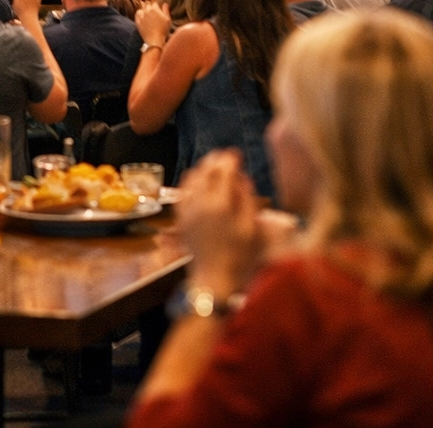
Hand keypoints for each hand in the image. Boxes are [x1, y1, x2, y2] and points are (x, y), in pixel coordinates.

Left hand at [134, 0, 171, 47]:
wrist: (155, 40)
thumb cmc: (163, 30)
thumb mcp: (168, 19)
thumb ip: (165, 10)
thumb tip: (164, 4)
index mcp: (154, 9)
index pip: (154, 2)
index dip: (156, 4)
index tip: (157, 5)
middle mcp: (147, 10)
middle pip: (147, 3)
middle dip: (149, 4)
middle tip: (152, 8)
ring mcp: (141, 16)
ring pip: (141, 8)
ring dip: (144, 8)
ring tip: (146, 11)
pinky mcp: (138, 21)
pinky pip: (137, 14)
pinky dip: (139, 13)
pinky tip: (141, 15)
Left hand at [176, 150, 260, 295]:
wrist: (214, 278)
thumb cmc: (238, 256)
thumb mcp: (250, 227)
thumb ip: (247, 198)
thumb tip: (242, 177)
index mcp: (220, 205)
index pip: (223, 171)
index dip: (230, 159)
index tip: (236, 154)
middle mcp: (200, 203)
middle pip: (206, 171)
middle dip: (216, 160)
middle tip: (225, 157)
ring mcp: (188, 210)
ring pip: (191, 178)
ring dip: (202, 168)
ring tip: (213, 166)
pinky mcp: (181, 218)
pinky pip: (182, 192)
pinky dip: (189, 182)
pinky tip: (197, 182)